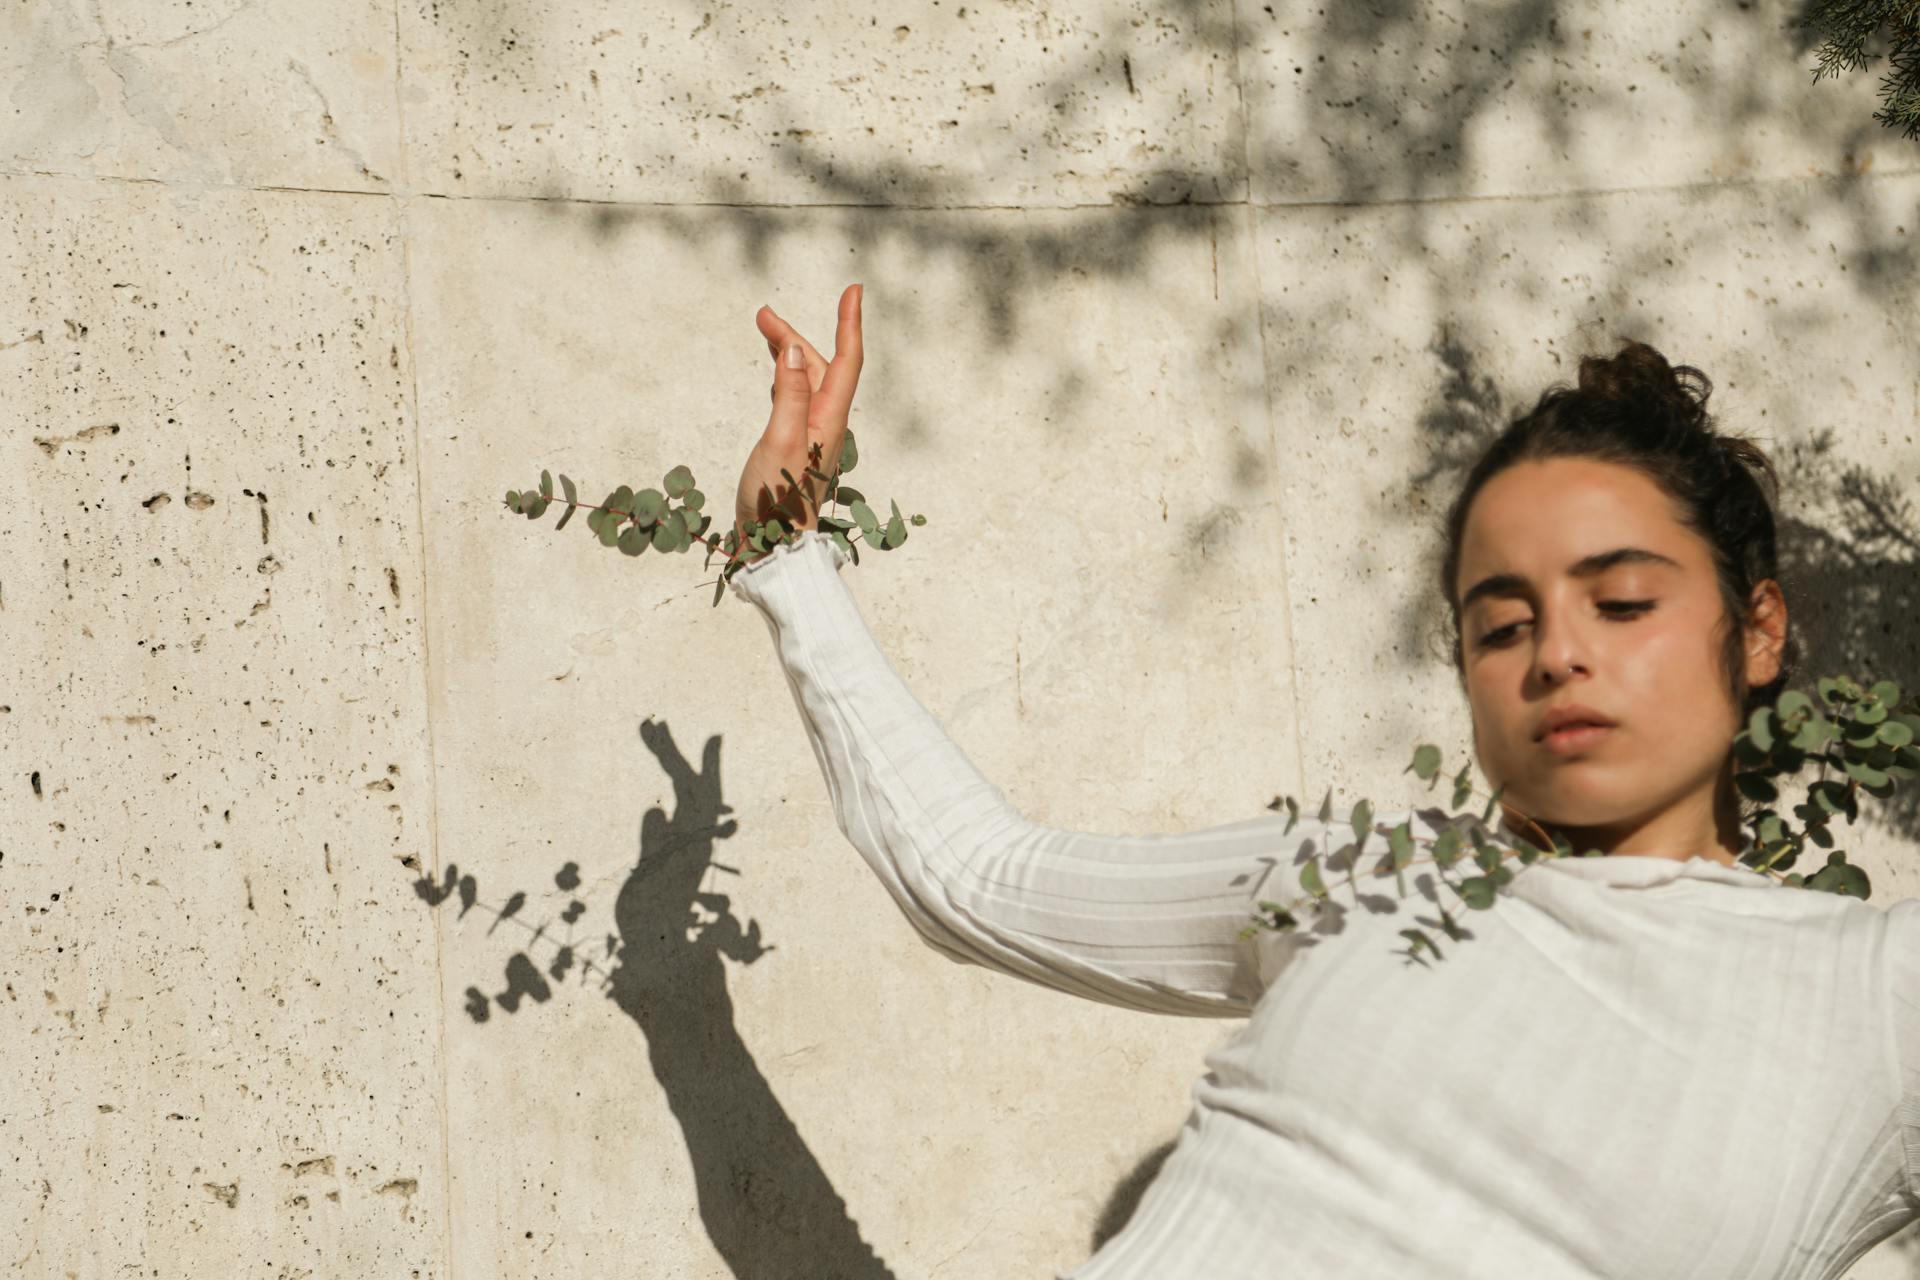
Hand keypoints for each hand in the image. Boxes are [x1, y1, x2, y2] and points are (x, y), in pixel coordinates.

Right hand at [732, 284, 863, 562]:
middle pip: (820, 367)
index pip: (847, 361)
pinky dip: (785, 379)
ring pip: (806, 383)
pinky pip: (797, 401)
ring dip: (788, 355)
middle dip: (795, 337)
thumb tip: (798, 352)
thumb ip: (790, 395)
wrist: (772, 549)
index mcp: (829, 420)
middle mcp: (826, 425)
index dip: (850, 323)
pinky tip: (776, 376)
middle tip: (762, 316)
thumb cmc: (776, 503)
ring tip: (765, 333)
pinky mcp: (797, 450)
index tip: (853, 290)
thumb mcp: (780, 442)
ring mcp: (812, 438)